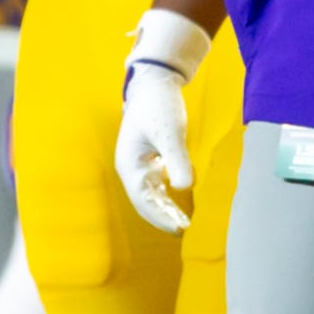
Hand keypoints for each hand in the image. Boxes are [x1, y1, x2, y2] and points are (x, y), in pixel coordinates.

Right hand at [114, 9, 208, 231]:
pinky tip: (179, 200)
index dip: (160, 217)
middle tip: (183, 230)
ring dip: (164, 207)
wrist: (154, 84)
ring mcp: (139, 163)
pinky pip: (156, 182)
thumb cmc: (159, 107)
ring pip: (150, 193)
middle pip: (145, 200)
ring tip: (182, 222)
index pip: (143, 200)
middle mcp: (131, 168)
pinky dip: (166, 193)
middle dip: (162, 216)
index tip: (179, 229)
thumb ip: (177, 159)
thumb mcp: (170, 133)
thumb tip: (184, 187)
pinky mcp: (150, 157)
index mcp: (129, 165)